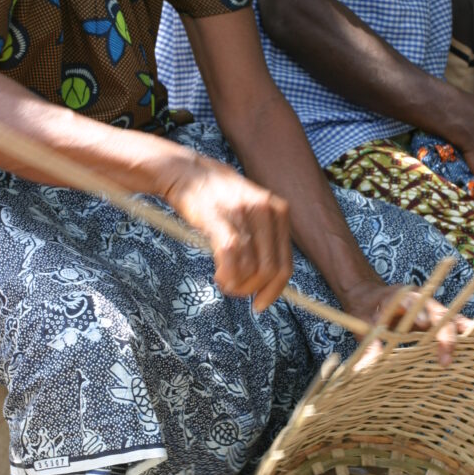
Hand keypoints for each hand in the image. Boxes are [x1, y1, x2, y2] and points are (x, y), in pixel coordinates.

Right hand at [165, 154, 291, 310]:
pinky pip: (231, 257)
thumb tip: (271, 278)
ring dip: (237, 286)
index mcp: (278, 211)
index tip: (261, 303)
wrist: (188, 171)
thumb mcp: (253, 208)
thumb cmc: (219, 196)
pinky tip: (220, 277)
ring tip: (225, 282)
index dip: (274, 290)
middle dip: (254, 290)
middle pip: (270, 270)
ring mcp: (242, 213)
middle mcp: (265, 210)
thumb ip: (265, 237)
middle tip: (237, 293)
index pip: (285, 264)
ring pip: (251, 269)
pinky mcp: (218, 217)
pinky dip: (227, 276)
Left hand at [343, 281, 473, 364]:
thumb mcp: (363, 326)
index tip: (423, 325)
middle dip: (448, 334)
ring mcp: (437, 312)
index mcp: (403, 298)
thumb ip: (370, 346)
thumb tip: (367, 369)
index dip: (420, 313)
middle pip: (441, 314)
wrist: (371, 297)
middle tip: (447, 358)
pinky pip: (463, 329)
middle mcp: (425, 303)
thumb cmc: (367, 311)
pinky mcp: (444, 323)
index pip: (414, 303)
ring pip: (459, 320)